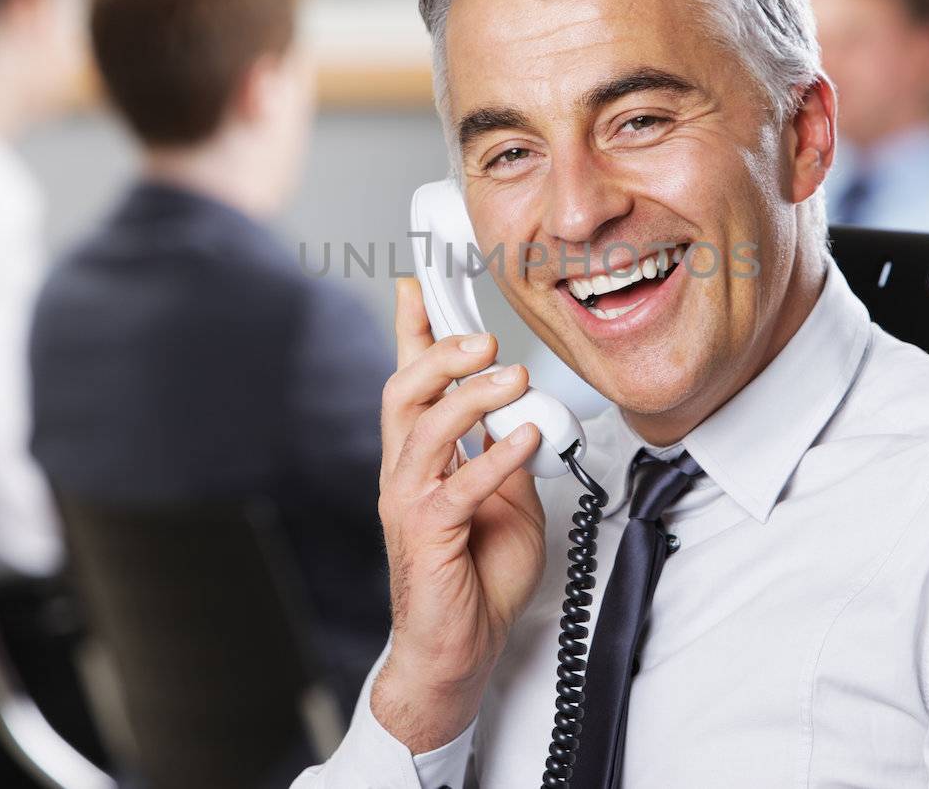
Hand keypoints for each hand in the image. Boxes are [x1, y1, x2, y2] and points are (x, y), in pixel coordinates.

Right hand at [370, 277, 546, 752]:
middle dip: (438, 352)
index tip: (418, 280)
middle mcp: (406, 471)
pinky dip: (495, 457)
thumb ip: (505, 451)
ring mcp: (409, 502)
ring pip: (423, 428)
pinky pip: (459, 487)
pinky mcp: (426, 535)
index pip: (410, 379)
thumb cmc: (476, 574)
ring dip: (470, 395)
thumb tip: (523, 409)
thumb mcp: (506, 497)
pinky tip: (525, 438)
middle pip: (403, 391)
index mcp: (422, 456)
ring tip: (512, 379)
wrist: (459, 648)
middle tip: (484, 335)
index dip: (411, 329)